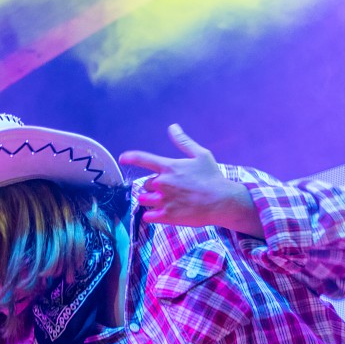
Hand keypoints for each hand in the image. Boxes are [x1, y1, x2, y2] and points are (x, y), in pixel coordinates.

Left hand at [119, 124, 260, 234]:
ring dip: (150, 200)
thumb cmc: (212, 177)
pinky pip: (147, 216)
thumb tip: (173, 127)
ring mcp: (163, 200)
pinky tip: (160, 214)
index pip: (143, 159)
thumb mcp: (201, 155)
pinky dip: (151, 215)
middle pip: (146, 185)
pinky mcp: (166, 217)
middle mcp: (163, 183)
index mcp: (169, 167)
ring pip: (143, 200)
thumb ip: (183, 142)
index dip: (131, 158)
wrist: (222, 202)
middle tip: (169, 190)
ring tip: (164, 201)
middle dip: (153, 187)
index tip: (122, 158)